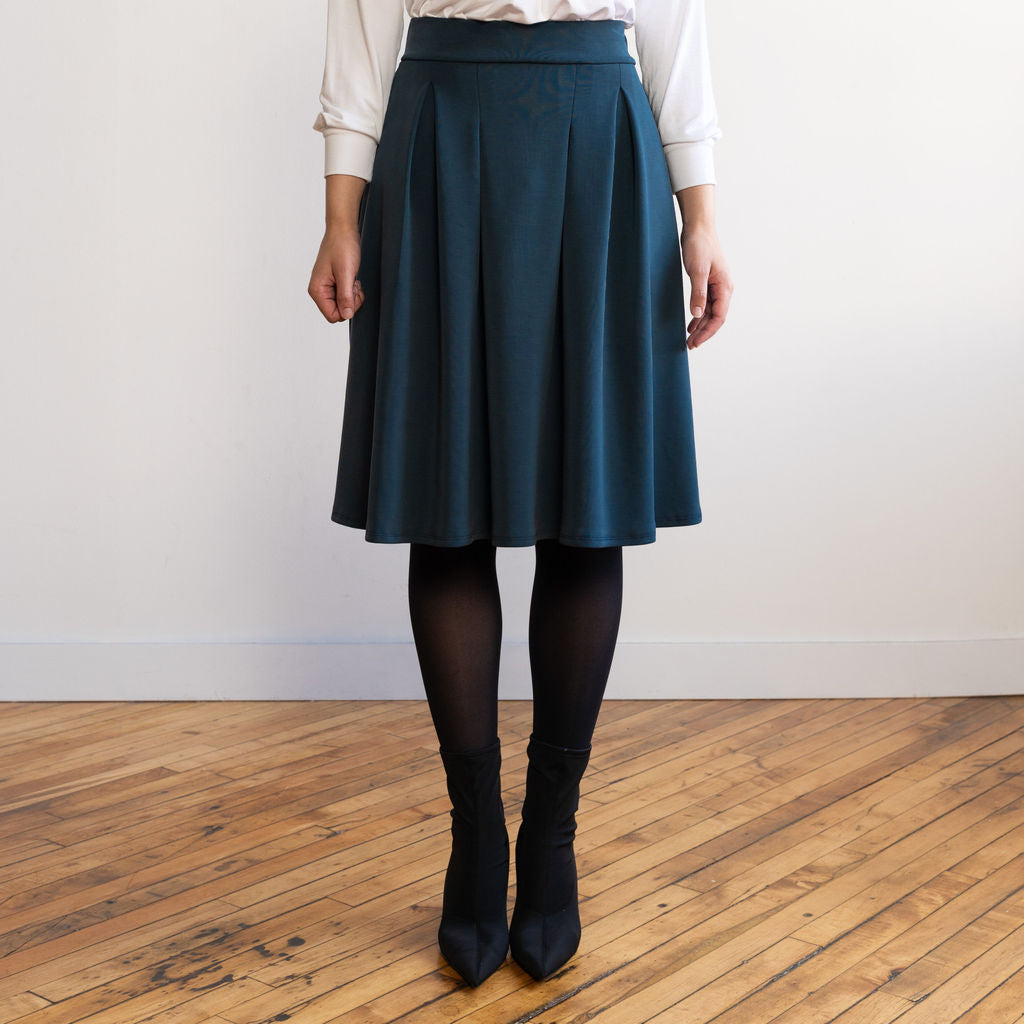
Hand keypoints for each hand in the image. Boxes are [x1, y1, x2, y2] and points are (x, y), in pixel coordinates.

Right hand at [308, 225, 363, 323]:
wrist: (343, 230)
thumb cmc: (342, 247)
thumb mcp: (346, 273)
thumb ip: (345, 296)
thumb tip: (346, 315)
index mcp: (317, 290)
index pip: (333, 316)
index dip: (347, 310)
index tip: (352, 293)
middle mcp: (319, 291)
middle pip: (338, 312)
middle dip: (351, 302)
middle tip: (354, 284)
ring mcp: (326, 287)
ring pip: (343, 305)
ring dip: (352, 296)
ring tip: (353, 279)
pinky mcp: (333, 284)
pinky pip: (345, 297)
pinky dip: (352, 291)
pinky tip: (353, 279)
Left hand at [680, 221, 732, 349]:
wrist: (698, 227)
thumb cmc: (699, 246)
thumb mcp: (697, 270)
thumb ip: (698, 293)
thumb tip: (698, 314)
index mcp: (724, 287)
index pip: (719, 317)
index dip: (707, 332)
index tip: (695, 342)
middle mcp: (723, 288)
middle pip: (715, 317)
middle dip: (703, 333)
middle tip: (689, 345)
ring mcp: (716, 286)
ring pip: (710, 312)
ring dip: (700, 326)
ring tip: (689, 339)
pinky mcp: (708, 283)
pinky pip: (706, 304)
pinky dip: (699, 316)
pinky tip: (691, 324)